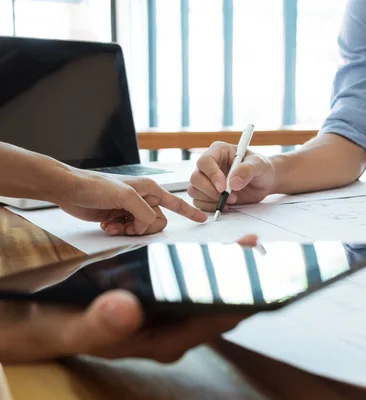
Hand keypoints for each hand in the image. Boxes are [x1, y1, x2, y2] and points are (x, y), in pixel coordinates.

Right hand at [0, 235, 258, 362]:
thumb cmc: (68, 324)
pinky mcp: (170, 298)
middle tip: (268, 256)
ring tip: (252, 246)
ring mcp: (175, 314)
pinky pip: (202, 282)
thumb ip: (100, 322)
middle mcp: (177, 329)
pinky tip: (228, 248)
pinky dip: (216, 265)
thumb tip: (125, 308)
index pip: (212, 323)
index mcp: (164, 340)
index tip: (265, 286)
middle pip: (222, 307)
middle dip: (246, 284)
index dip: (240, 305)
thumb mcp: (77, 325)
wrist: (55, 318)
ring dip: (236, 271)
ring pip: (215, 293)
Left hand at [57, 173, 206, 235]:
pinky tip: (107, 225)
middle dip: (143, 227)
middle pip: (158, 222)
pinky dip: (119, 231)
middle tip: (127, 223)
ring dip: (128, 231)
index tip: (203, 220)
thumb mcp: (126, 197)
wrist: (69, 190)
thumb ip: (144, 212)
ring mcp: (131, 209)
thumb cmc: (96, 186)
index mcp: (150, 189)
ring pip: (143, 229)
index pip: (176, 202)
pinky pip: (129, 232)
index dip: (190, 212)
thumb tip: (149, 225)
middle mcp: (143, 199)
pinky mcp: (120, 217)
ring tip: (112, 224)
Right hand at [188, 142, 275, 211]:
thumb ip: (247, 170)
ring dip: (211, 199)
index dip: (212, 175)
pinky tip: (226, 206)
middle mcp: (209, 164)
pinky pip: (199, 201)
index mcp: (219, 151)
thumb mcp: (259, 165)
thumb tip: (233, 182)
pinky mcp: (207, 193)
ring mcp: (207, 179)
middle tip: (229, 197)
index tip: (223, 187)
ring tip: (231, 200)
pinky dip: (210, 206)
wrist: (264, 182)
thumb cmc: (261, 168)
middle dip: (211, 190)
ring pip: (194, 190)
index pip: (205, 161)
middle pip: (196, 177)